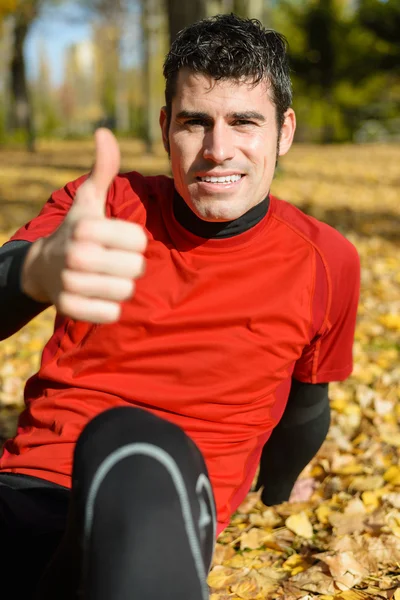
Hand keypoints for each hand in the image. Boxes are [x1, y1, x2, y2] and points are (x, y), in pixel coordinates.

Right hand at [22, 128, 147, 322]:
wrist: (43, 267)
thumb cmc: (76, 230)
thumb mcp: (89, 200)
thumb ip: (103, 170)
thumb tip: (104, 133)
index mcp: (87, 227)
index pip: (139, 241)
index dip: (133, 242)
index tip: (116, 240)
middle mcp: (76, 255)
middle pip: (136, 269)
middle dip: (129, 266)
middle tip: (112, 261)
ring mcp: (70, 283)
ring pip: (126, 292)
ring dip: (120, 286)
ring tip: (104, 277)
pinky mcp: (71, 309)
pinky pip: (112, 313)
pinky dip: (109, 306)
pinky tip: (97, 295)